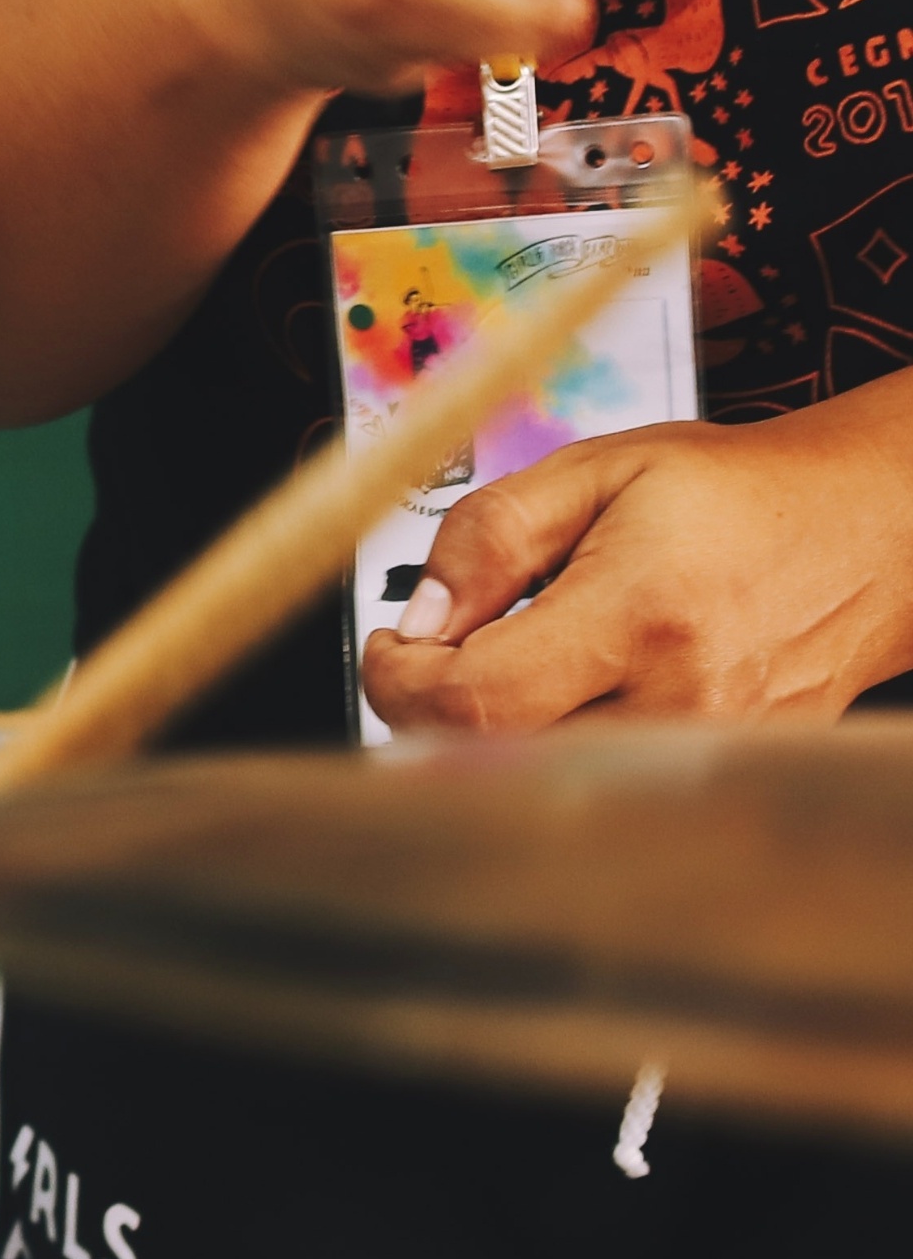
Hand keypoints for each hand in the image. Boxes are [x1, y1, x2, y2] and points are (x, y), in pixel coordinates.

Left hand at [360, 387, 912, 731]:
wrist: (874, 530)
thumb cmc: (738, 495)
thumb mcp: (599, 469)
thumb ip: (490, 536)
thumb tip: (421, 616)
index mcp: (640, 616)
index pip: (474, 701)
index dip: (400, 681)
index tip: (393, 646)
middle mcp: (680, 702)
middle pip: (494, 761)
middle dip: (434, 712)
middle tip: (435, 657)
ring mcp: (706, 753)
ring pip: (541, 784)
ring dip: (488, 739)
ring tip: (504, 669)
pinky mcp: (718, 777)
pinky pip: (600, 788)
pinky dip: (550, 752)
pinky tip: (562, 698)